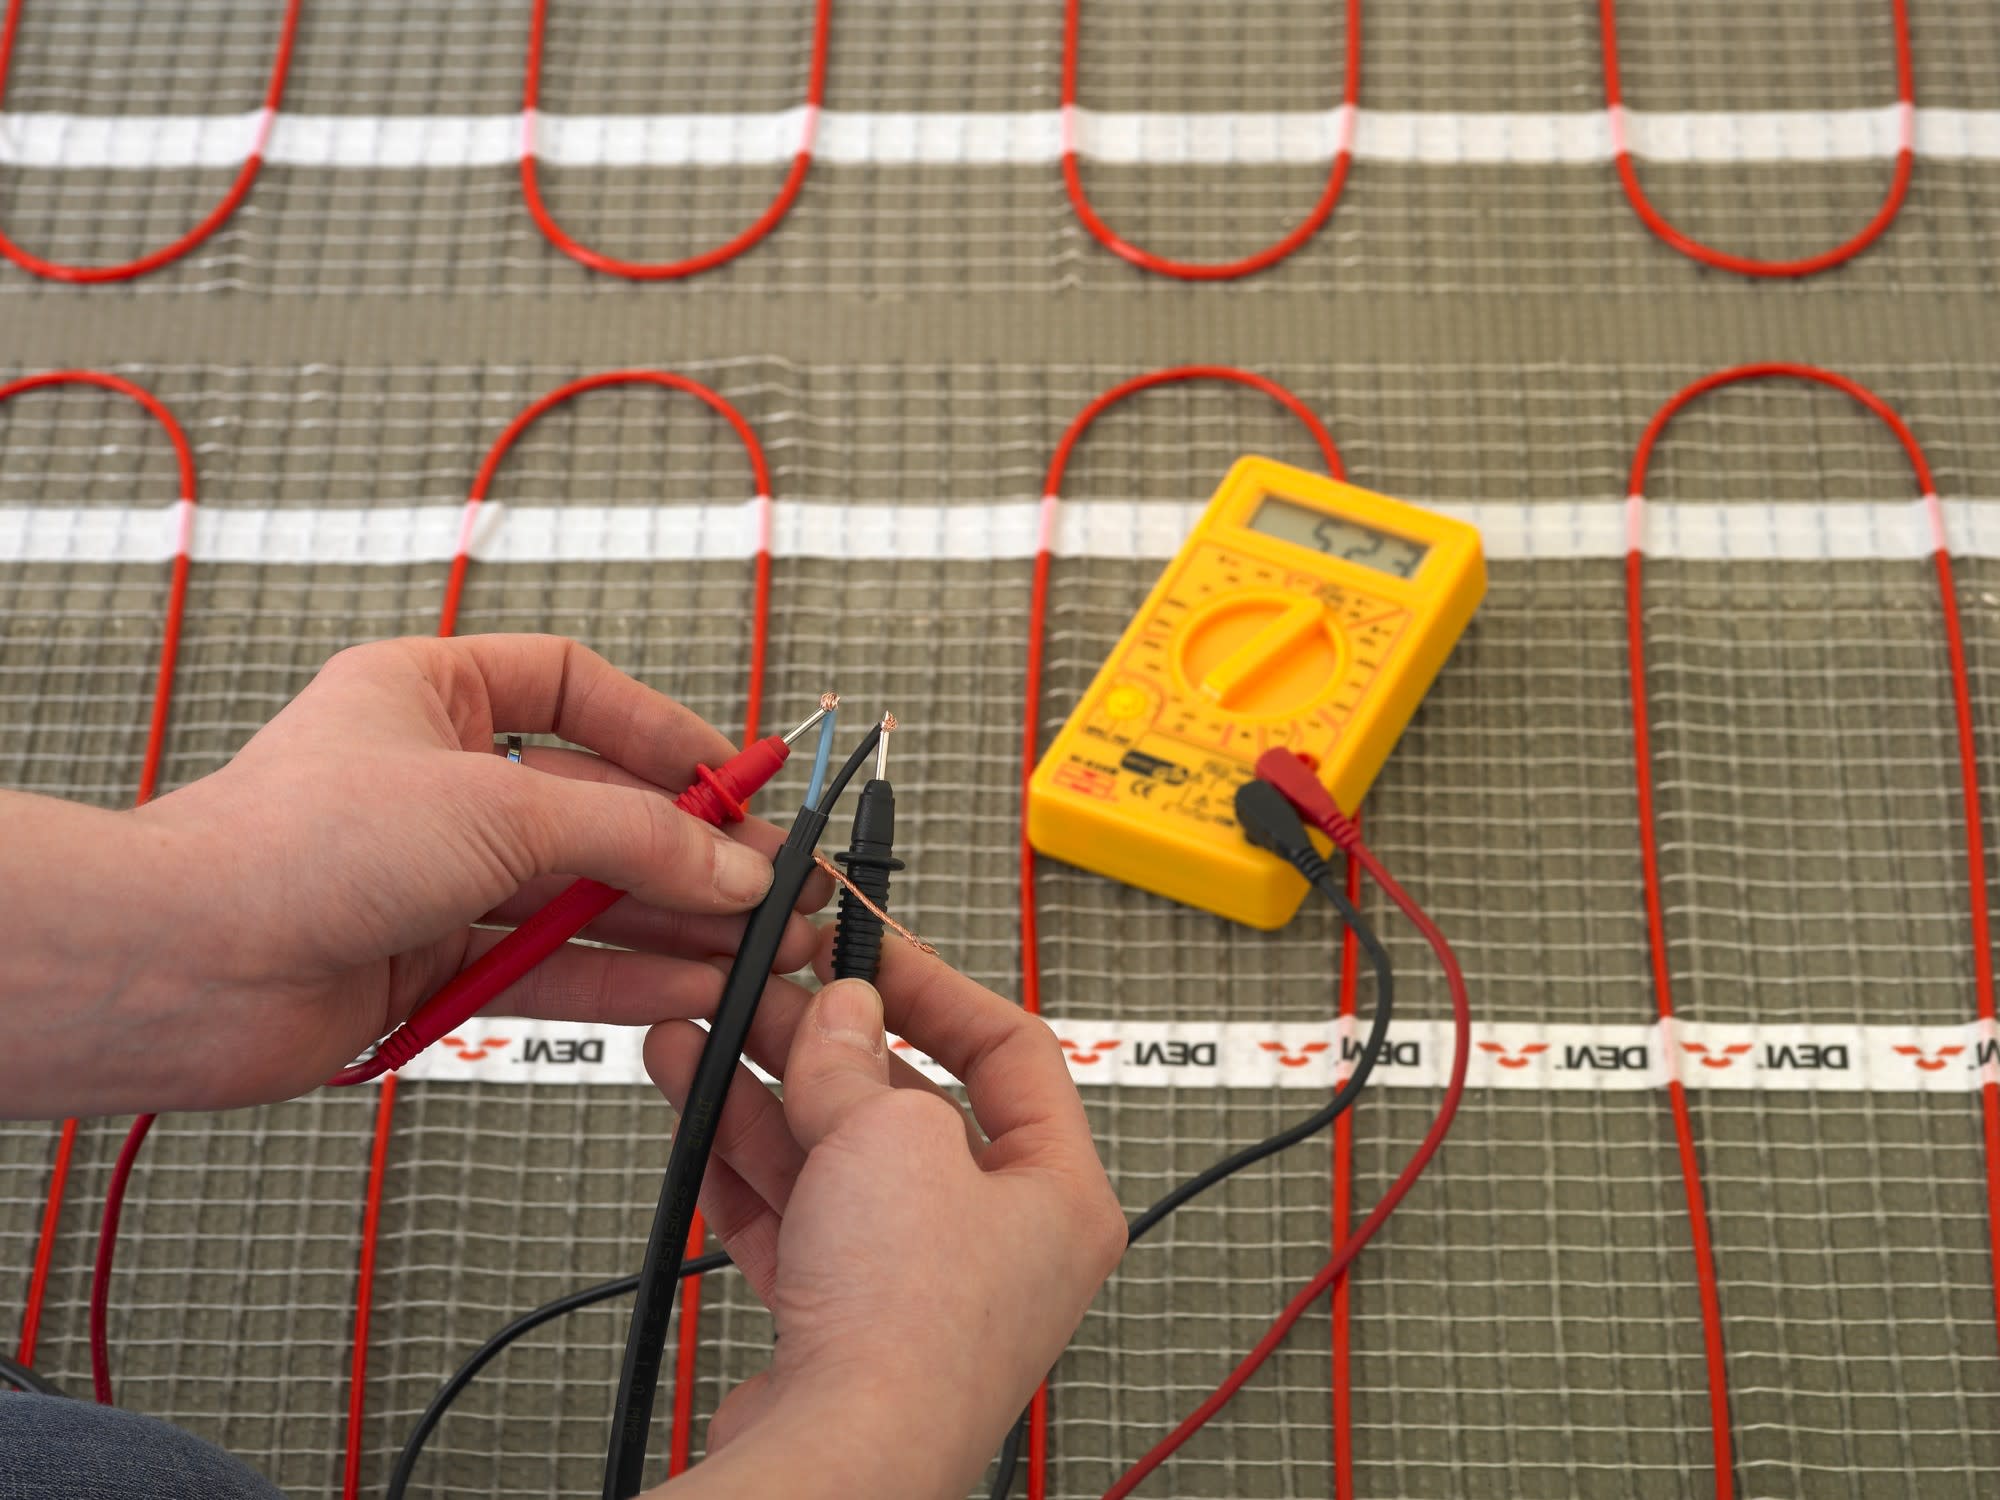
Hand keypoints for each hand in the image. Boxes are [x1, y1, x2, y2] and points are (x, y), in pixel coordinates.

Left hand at [2, 635, 828, 1115]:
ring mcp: (438, 877)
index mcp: (432, 695)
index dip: (661, 729)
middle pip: (596, 806)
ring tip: (761, 946)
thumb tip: (732, 867)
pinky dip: (628, 976)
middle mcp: (438, 783)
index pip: (575, 689)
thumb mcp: (496, 808)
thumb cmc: (290, 846)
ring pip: (584, 895)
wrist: (187, 967)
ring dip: (676, 921)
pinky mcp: (438, 963)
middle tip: (775, 881)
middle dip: (691, 848)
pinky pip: (556, 964)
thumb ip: (633, 839)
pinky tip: (695, 985)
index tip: (734, 774)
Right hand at [643, 935, 1126, 1499]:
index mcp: (1058, 1191)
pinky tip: (699, 1110)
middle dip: (826, 1045)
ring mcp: (921, 1283)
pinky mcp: (849, 1321)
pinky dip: (747, 1164)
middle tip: (768, 996)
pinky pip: (799, 1218)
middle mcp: (1000, 1240)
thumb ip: (855, 1060)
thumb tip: (842, 1016)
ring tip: (704, 1037)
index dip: (936, 988)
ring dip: (767, 1093)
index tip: (872, 954)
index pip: (1011, 1051)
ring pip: (841, 1159)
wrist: (841, 1457)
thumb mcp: (886, 1137)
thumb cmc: (910, 1330)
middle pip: (911, 1104)